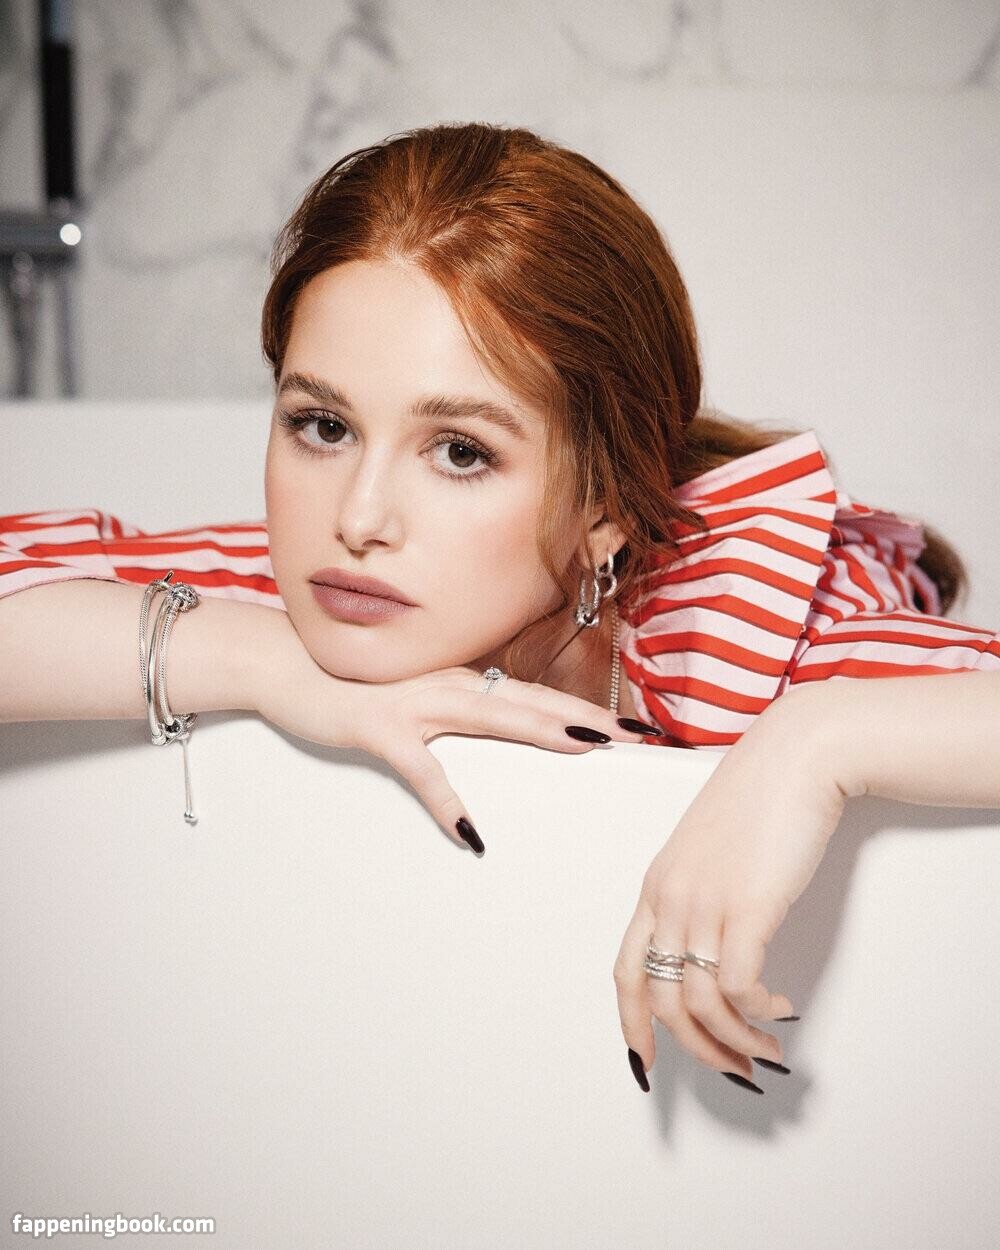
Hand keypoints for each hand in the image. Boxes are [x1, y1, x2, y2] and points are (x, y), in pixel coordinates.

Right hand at [252, 611, 657, 851]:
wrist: (287, 664)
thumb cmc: (355, 686)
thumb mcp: (416, 697)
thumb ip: (457, 710)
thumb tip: (499, 729)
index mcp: (462, 681)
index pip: (536, 696)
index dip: (585, 709)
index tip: (632, 726)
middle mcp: (449, 685)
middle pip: (532, 702)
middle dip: (587, 718)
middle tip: (636, 734)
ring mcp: (416, 704)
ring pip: (492, 717)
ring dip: (542, 731)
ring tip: (588, 750)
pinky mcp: (380, 730)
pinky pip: (422, 771)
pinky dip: (446, 800)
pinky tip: (470, 833)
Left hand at [613, 685, 845, 1089]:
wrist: (796, 756)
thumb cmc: (762, 796)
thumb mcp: (713, 849)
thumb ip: (703, 892)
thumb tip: (718, 943)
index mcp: (657, 885)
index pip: (626, 971)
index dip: (632, 1025)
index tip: (647, 1061)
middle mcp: (671, 899)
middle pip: (661, 1000)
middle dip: (698, 1048)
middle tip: (735, 1067)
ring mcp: (705, 903)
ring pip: (699, 1004)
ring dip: (735, 1040)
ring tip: (768, 1047)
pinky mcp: (747, 907)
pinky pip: (737, 987)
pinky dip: (758, 1010)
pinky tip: (781, 1006)